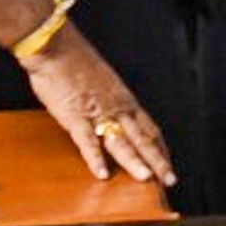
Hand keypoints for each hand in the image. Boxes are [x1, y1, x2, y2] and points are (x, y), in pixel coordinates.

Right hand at [23, 30, 174, 185]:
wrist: (55, 45)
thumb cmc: (74, 60)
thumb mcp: (101, 81)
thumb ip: (109, 100)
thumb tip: (113, 113)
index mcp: (123, 98)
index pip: (149, 128)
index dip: (160, 148)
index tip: (168, 164)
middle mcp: (117, 107)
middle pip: (142, 138)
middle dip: (157, 160)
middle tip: (170, 180)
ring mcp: (97, 112)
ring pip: (121, 141)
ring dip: (134, 162)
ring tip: (146, 179)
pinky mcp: (75, 116)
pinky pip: (88, 141)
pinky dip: (96, 159)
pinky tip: (102, 174)